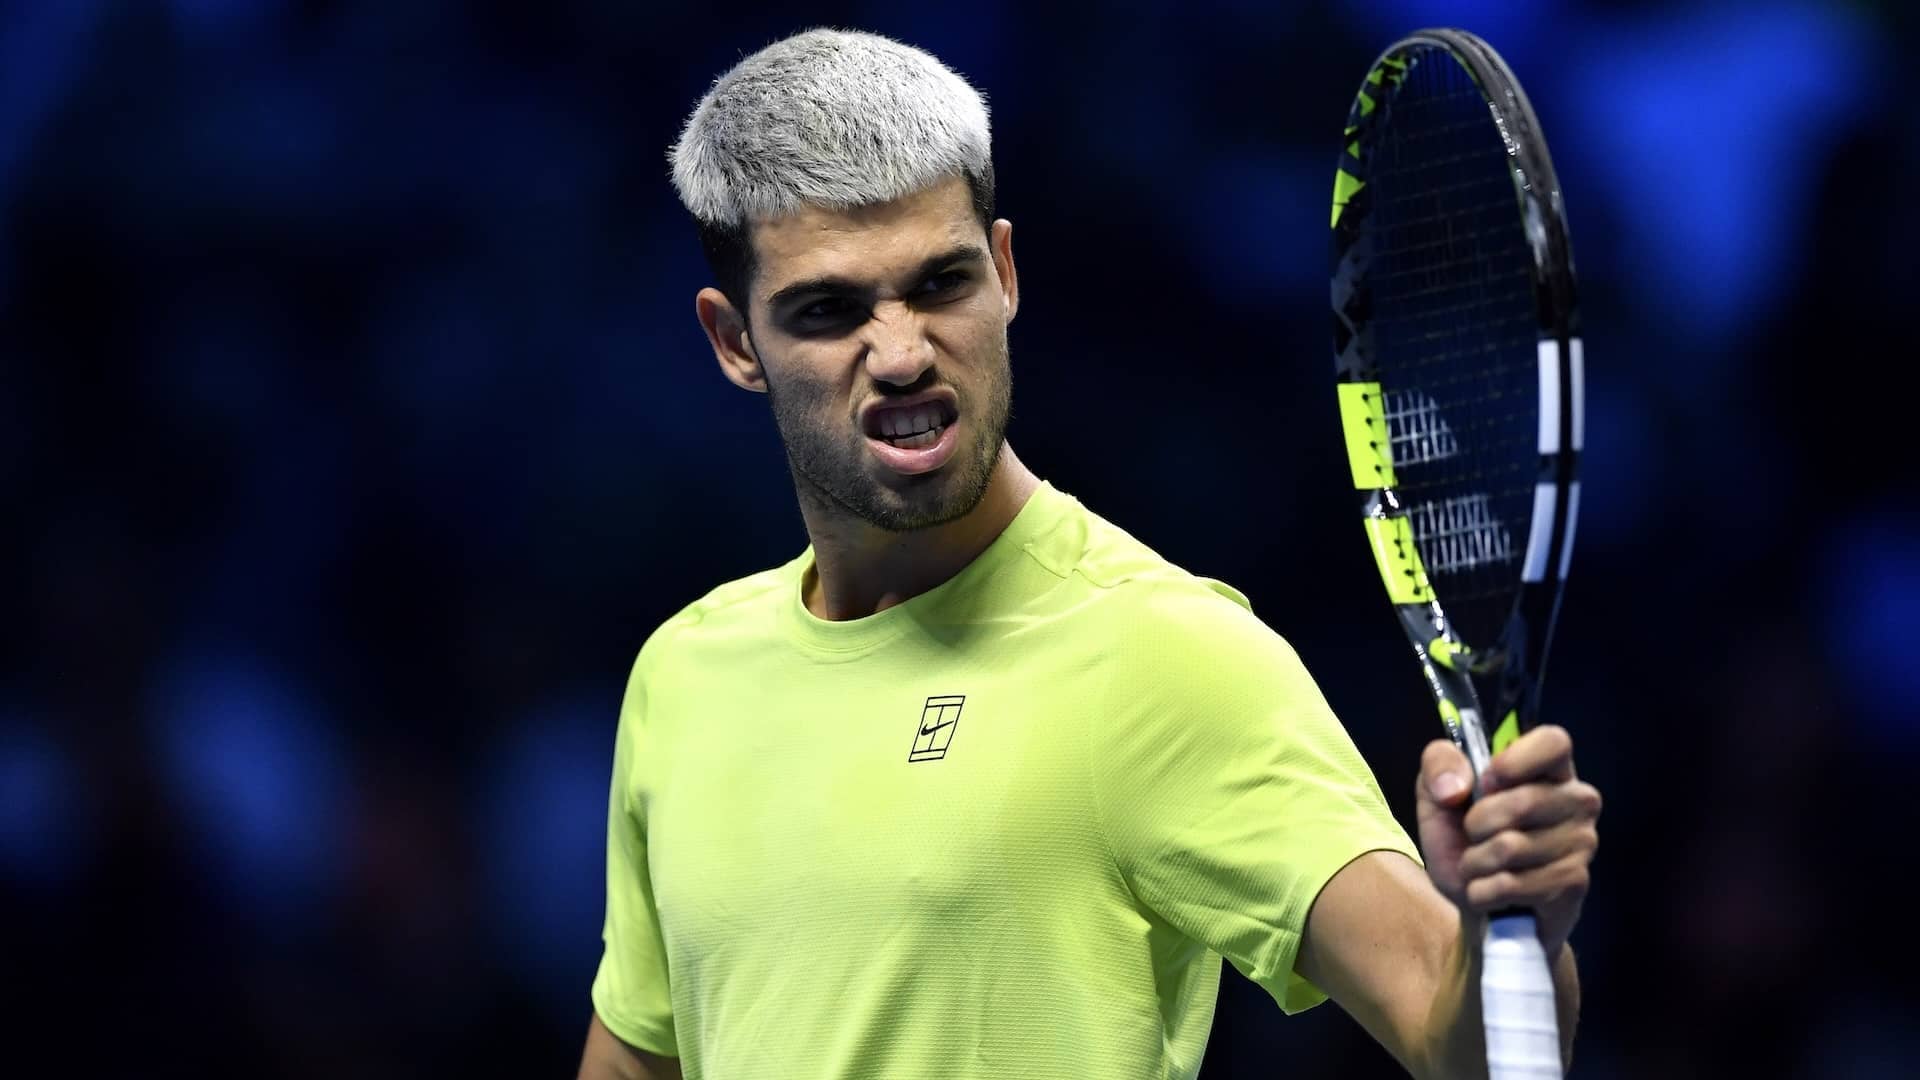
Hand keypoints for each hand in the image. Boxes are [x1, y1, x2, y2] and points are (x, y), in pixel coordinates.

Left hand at [1415, 725, 1600, 956]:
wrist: (1476, 903)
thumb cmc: (1463, 841)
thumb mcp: (1436, 797)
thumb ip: (1438, 767)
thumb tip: (1454, 787)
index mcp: (1548, 768)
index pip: (1554, 741)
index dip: (1517, 759)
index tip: (1488, 780)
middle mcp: (1576, 799)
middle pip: (1521, 801)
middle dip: (1475, 825)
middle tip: (1473, 836)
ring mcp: (1582, 841)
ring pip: (1510, 847)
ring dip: (1475, 863)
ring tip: (1480, 866)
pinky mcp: (1574, 883)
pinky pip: (1512, 884)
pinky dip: (1483, 891)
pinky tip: (1490, 891)